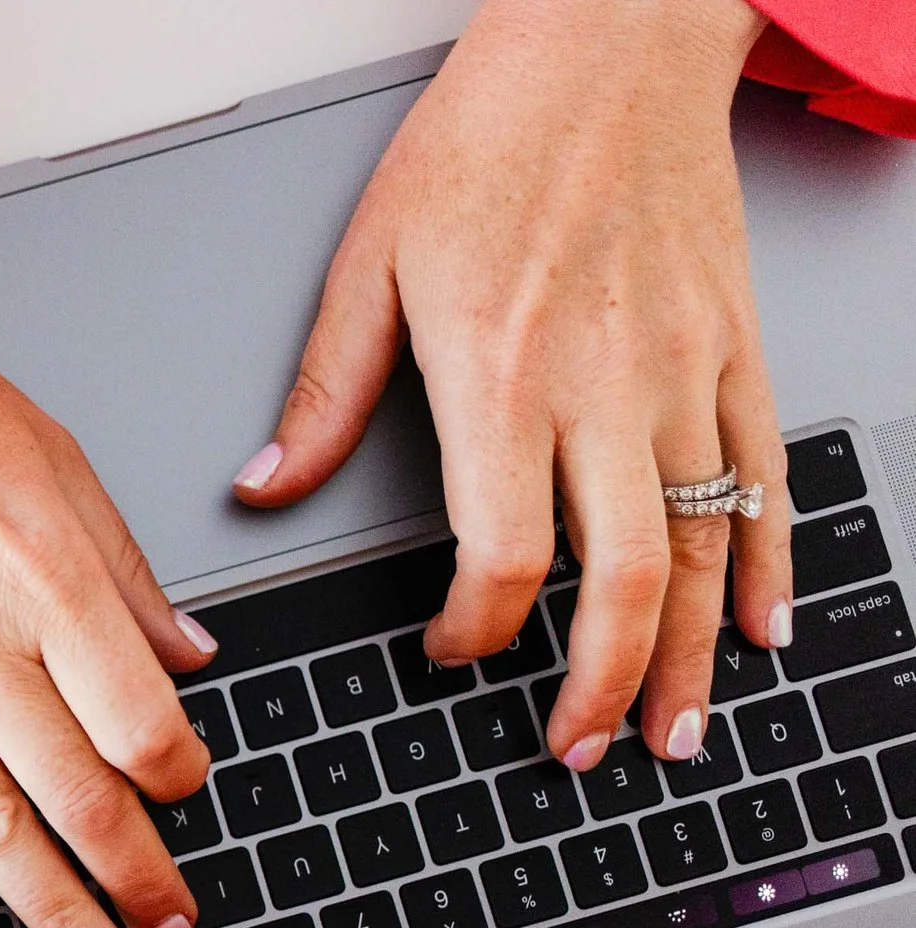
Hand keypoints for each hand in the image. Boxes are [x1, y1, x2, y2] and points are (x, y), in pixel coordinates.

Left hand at [234, 0, 786, 769]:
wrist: (612, 39)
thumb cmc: (489, 138)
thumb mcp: (371, 259)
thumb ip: (325, 392)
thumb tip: (265, 488)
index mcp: (502, 376)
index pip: (499, 557)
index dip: (474, 633)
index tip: (448, 654)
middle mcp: (604, 387)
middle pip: (619, 581)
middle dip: (602, 685)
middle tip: (579, 749)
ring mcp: (686, 372)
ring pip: (702, 548)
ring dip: (691, 657)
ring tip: (674, 732)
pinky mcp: (737, 348)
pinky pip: (766, 477)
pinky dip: (770, 564)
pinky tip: (761, 628)